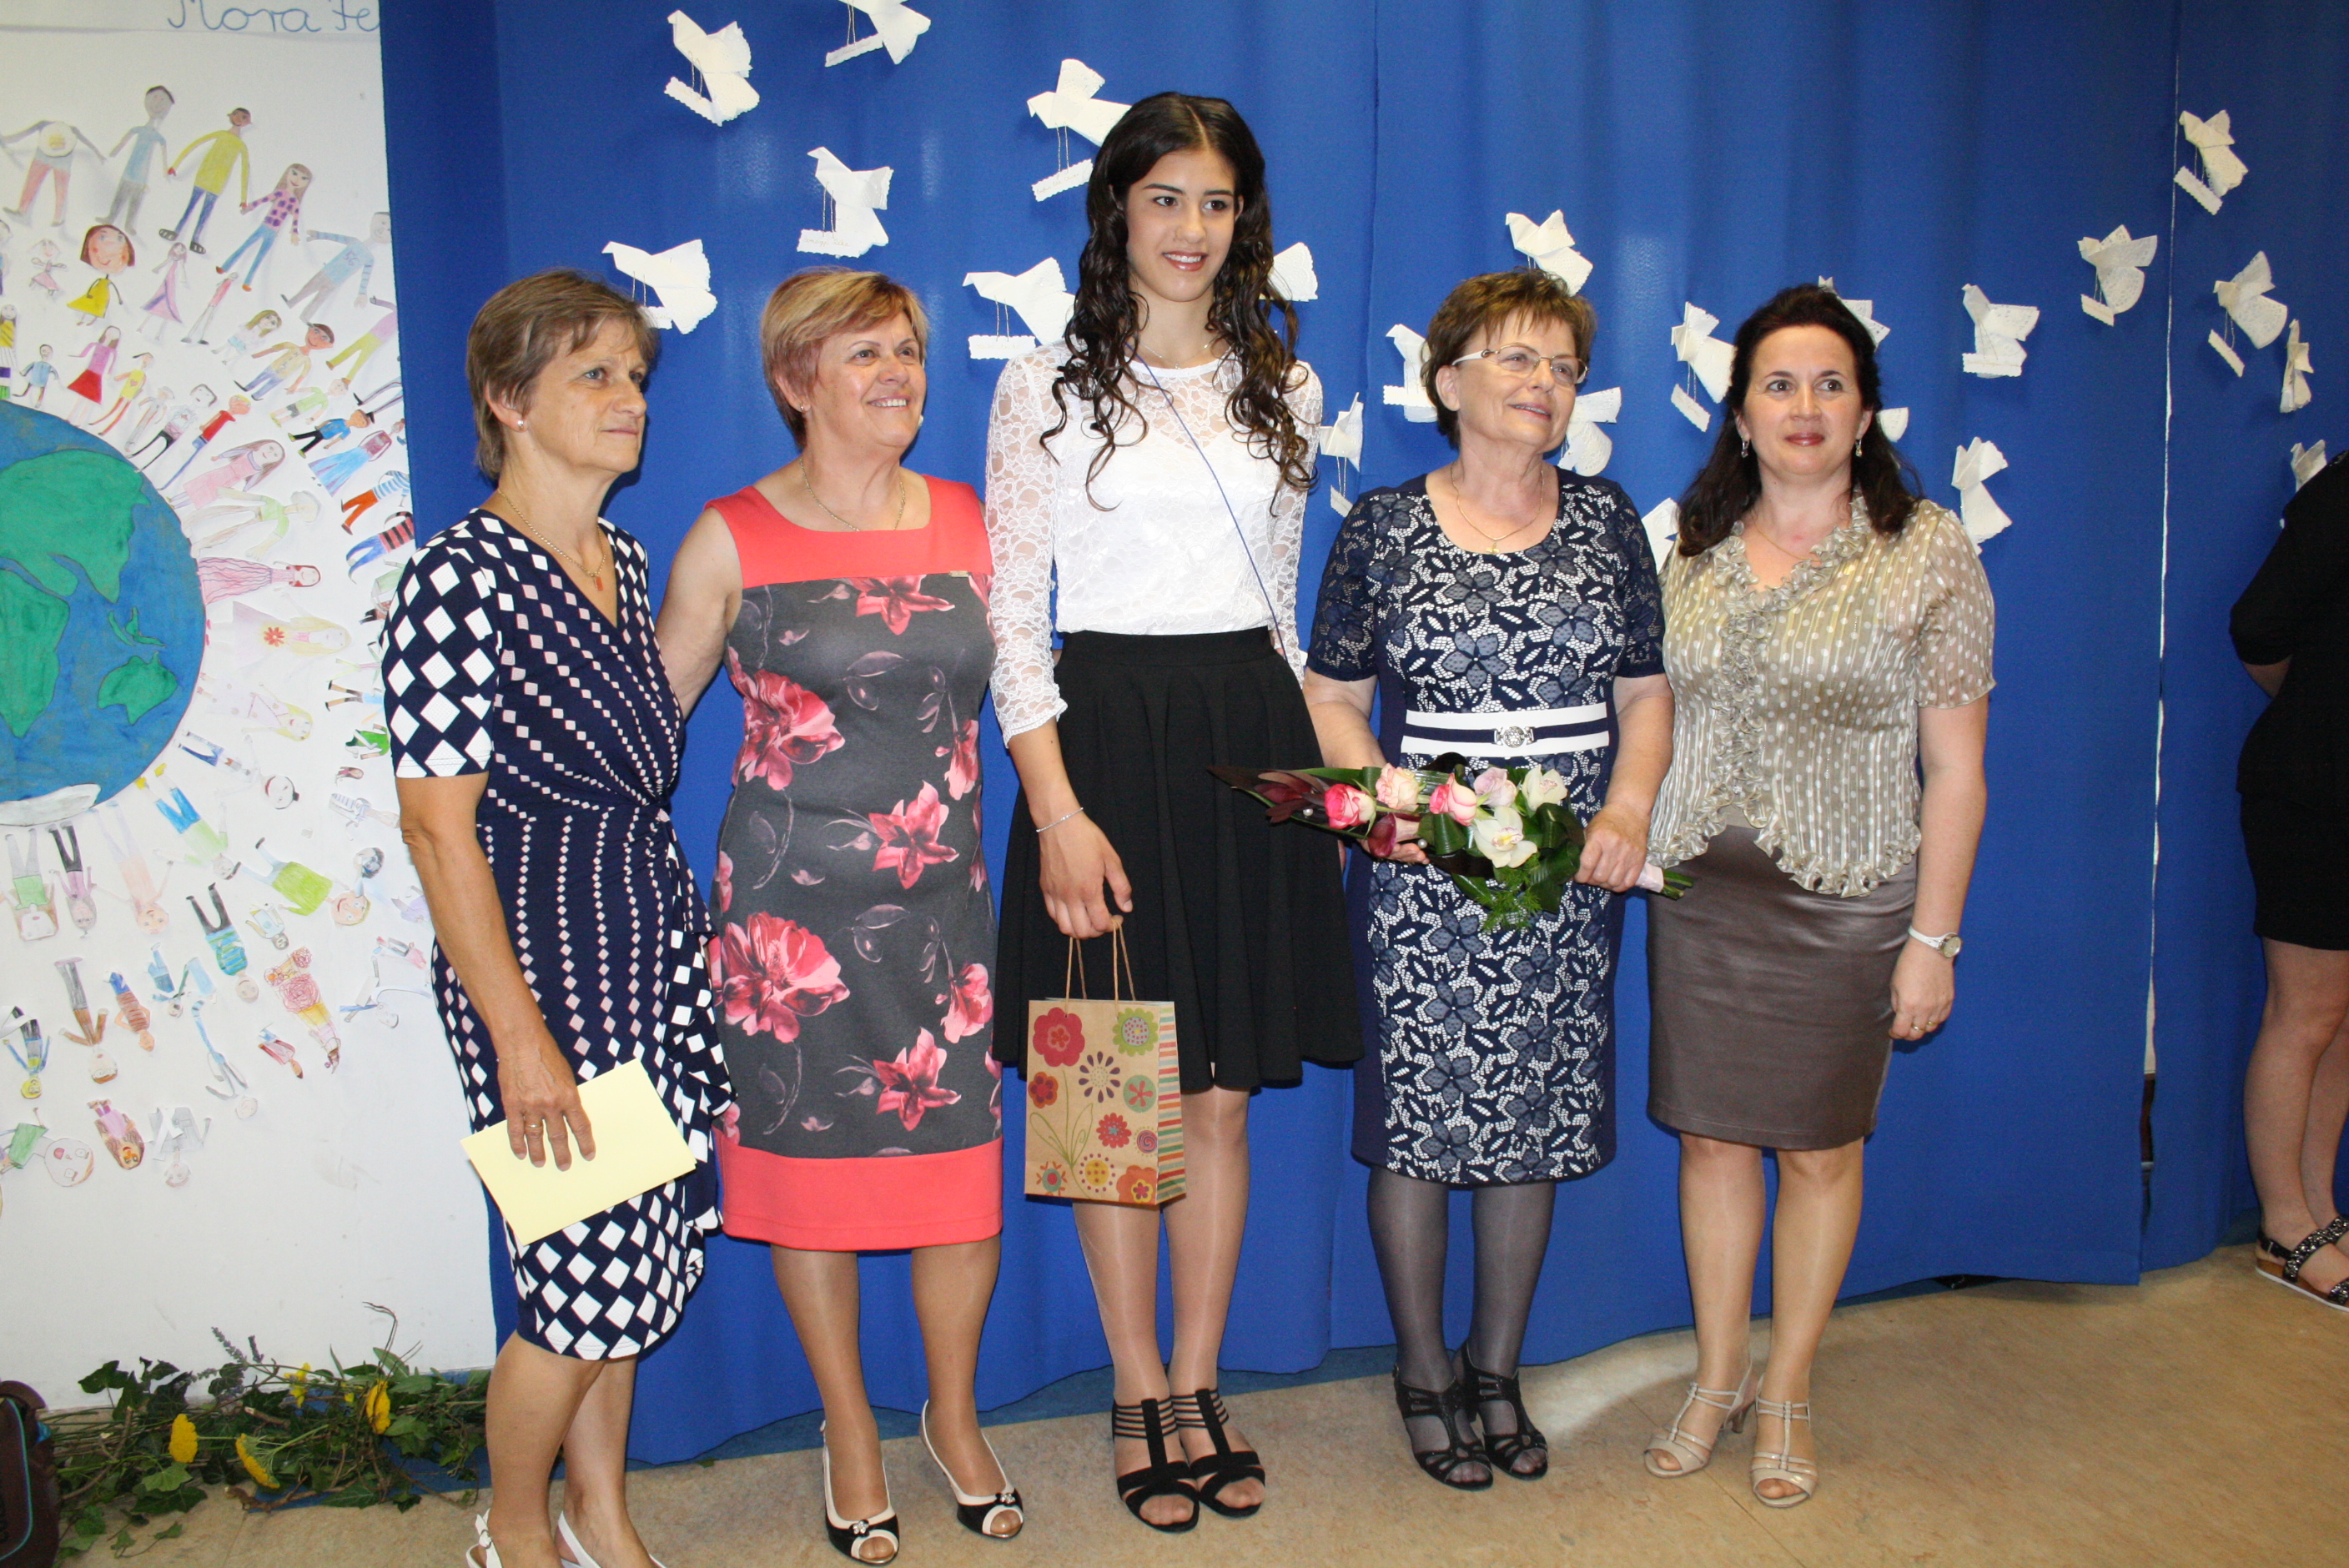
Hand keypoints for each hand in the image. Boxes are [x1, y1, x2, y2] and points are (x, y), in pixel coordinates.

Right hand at [495, 1032, 594, 1169]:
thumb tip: (568, 1114)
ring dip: (539, 1152)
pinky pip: (515, 1129)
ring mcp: (530, 1106)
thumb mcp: (567, 1075)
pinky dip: (517, 1143)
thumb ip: (567, 1096)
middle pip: (559, 1136)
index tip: (588, 1155)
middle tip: (565, 1166)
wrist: (523, 1043)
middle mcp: (551, 1104)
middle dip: (563, 1153)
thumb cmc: (547, 1055)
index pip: (581, 1126)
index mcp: (569, 1096)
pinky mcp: (512, 1104)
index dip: (585, 1143)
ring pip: (536, 1137)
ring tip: (541, 1163)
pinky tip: (520, 1153)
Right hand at [1037, 814, 1131, 939]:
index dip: (1112, 926)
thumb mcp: (1111, 859)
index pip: (1100, 924)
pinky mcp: (1045, 889)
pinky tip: (1074, 909)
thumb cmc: (1087, 838)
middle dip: (1096, 931)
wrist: (1059, 823)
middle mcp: (1070, 897)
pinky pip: (1052, 915)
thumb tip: (1126, 907)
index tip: (1117, 917)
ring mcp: (1055, 894)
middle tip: (1103, 919)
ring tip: (1088, 918)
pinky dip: (1064, 919)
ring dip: (1079, 929)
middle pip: (1082, 932)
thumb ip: (1121, 886)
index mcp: (1089, 890)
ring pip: (1064, 928)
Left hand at [1370, 814, 1427, 865]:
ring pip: (1397, 855)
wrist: (1371, 818)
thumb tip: (1433, 830)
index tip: (1427, 860)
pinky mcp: (1375, 850)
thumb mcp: (1406, 825)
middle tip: (1421, 855)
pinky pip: (1385, 851)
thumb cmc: (1389, 821)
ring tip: (1414, 849)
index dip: (1420, 858)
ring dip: (1405, 852)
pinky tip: (1397, 847)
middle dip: (1413, 856)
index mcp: (1402, 847)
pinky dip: (1392, 849)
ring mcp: (1384, 851)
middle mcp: (1394, 851)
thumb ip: (1418, 829)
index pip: (1412, 855)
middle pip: (1405, 857)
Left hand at [1573, 804, 1650, 891]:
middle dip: (1591, 880)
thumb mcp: (1590, 829)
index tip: (1578, 877)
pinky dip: (1619, 886)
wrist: (1630, 811)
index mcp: (1598, 837)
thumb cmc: (1606, 821)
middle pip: (1600, 876)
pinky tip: (1613, 880)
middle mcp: (1614, 846)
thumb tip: (1571, 867)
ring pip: (1613, 882)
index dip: (1580, 876)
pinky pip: (1628, 883)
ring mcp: (1629, 854)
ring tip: (1602, 878)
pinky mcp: (1640, 860)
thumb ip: (1582, 847)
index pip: (1587, 864)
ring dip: (1605, 884)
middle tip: (1590, 877)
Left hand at [1888, 942, 1954, 1040]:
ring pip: (1931, 1028)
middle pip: (1917, 1034)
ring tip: (1916, 1022)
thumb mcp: (1895, 984)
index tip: (1893, 1032)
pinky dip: (1935, 1020)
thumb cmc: (1909, 964)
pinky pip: (1942, 1018)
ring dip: (1922, 1028)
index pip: (1902, 1031)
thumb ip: (1897, 1003)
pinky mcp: (1949, 1000)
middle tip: (1904, 1030)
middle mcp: (1925, 1009)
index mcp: (1908, 1006)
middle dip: (1908, 1034)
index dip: (1895, 1034)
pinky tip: (1929, 1015)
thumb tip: (1899, 1015)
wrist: (1930, 950)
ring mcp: (1939, 1006)